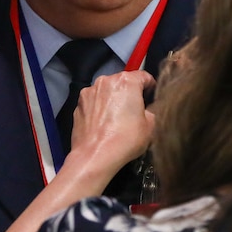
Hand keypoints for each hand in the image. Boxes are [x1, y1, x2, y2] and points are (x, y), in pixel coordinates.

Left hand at [65, 70, 154, 184]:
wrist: (94, 156)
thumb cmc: (125, 139)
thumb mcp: (151, 126)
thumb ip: (152, 110)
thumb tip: (147, 109)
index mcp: (126, 82)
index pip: (144, 76)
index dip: (151, 87)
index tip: (151, 98)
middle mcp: (105, 81)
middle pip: (123, 83)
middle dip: (130, 94)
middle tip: (135, 112)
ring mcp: (89, 92)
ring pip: (107, 92)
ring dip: (113, 100)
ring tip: (117, 120)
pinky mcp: (78, 105)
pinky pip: (94, 102)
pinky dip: (100, 109)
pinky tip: (103, 125)